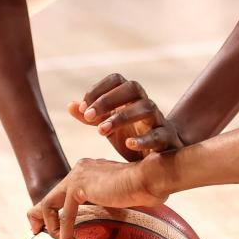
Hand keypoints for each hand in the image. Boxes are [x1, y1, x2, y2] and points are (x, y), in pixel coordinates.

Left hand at [27, 156, 166, 238]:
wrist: (153, 177)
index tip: (50, 226)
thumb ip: (112, 204)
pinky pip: (66, 215)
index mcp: (89, 171)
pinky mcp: (80, 187)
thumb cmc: (149, 188)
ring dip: (51, 227)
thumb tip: (113, 219)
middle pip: (49, 196)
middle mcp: (80, 170)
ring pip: (49, 205)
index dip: (53, 209)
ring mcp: (77, 176)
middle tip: (36, 233)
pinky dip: (64, 233)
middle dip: (38, 216)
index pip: (63, 191)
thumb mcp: (125, 198)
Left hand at [69, 73, 184, 161]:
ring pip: (146, 108)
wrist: (162, 157)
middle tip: (88, 116)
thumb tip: (71, 105)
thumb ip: (93, 117)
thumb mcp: (110, 128)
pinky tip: (128, 144)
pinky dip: (143, 139)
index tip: (83, 108)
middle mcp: (147, 105)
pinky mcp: (168, 139)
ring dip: (121, 117)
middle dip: (108, 100)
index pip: (117, 80)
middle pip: (133, 87)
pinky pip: (159, 135)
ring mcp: (160, 121)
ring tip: (101, 131)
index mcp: (131, 99)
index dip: (99, 89)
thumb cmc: (134, 137)